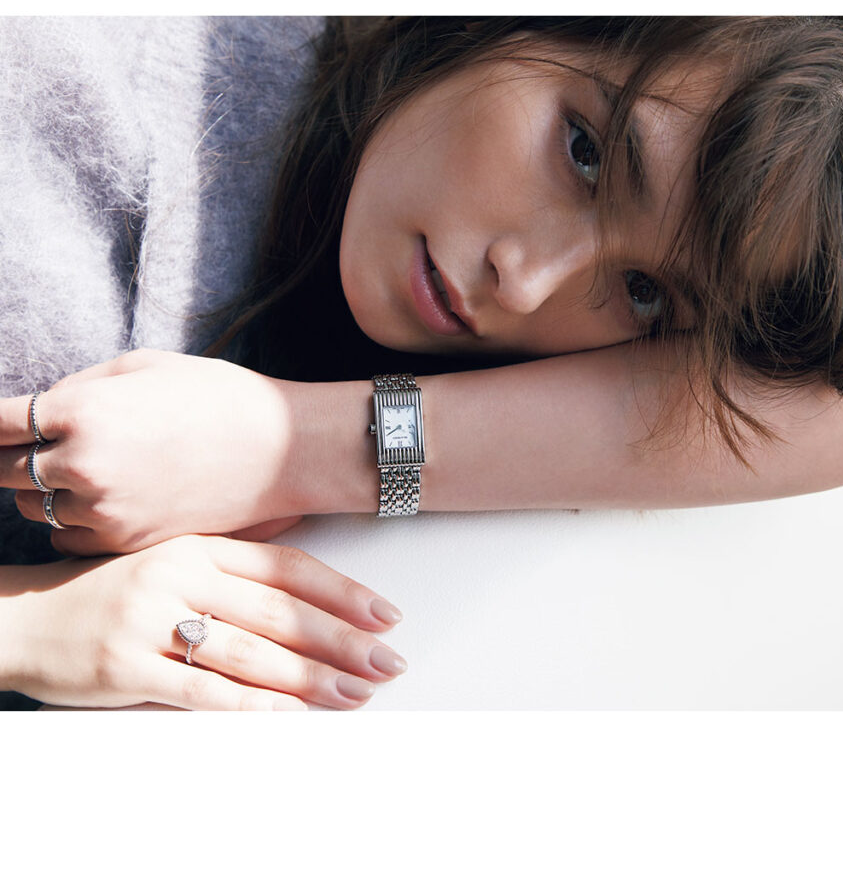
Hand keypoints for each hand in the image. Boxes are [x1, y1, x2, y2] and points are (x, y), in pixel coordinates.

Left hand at [0, 349, 306, 554]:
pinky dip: (71, 520)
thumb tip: (40, 409)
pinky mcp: (125, 542)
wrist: (281, 450)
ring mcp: (104, 510)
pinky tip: (101, 499)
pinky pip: (65, 538)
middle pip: (2, 469)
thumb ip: (80, 386)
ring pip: (31, 507)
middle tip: (37, 445)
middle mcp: (83, 465)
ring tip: (83, 469)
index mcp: (83, 410)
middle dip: (13, 454)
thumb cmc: (219, 396)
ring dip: (42, 489)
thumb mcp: (144, 366)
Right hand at [4, 535, 406, 709]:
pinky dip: (250, 706)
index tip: (385, 615)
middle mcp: (180, 575)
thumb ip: (235, 557)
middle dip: (340, 640)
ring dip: (309, 678)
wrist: (24, 616)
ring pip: (249, 653)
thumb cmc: (112, 590)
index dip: (342, 592)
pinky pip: (200, 691)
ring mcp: (150, 620)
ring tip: (354, 693)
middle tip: (386, 661)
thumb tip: (305, 546)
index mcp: (200, 546)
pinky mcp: (124, 666)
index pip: (288, 568)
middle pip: (279, 611)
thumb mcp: (172, 557)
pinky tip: (290, 716)